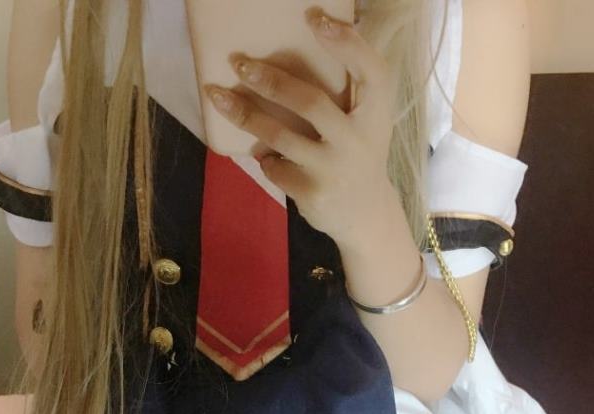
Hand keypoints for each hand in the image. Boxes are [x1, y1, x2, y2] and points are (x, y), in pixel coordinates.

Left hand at [205, 4, 396, 246]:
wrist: (365, 215)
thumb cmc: (359, 153)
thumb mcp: (366, 120)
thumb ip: (351, 89)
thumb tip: (319, 32)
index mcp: (376, 114)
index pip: (371, 72)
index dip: (347, 43)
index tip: (315, 18)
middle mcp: (358, 141)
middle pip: (310, 103)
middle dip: (270, 81)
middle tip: (239, 63)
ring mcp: (334, 170)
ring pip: (280, 137)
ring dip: (245, 115)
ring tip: (218, 96)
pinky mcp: (313, 194)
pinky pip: (275, 166)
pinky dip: (265, 159)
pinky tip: (268, 156)